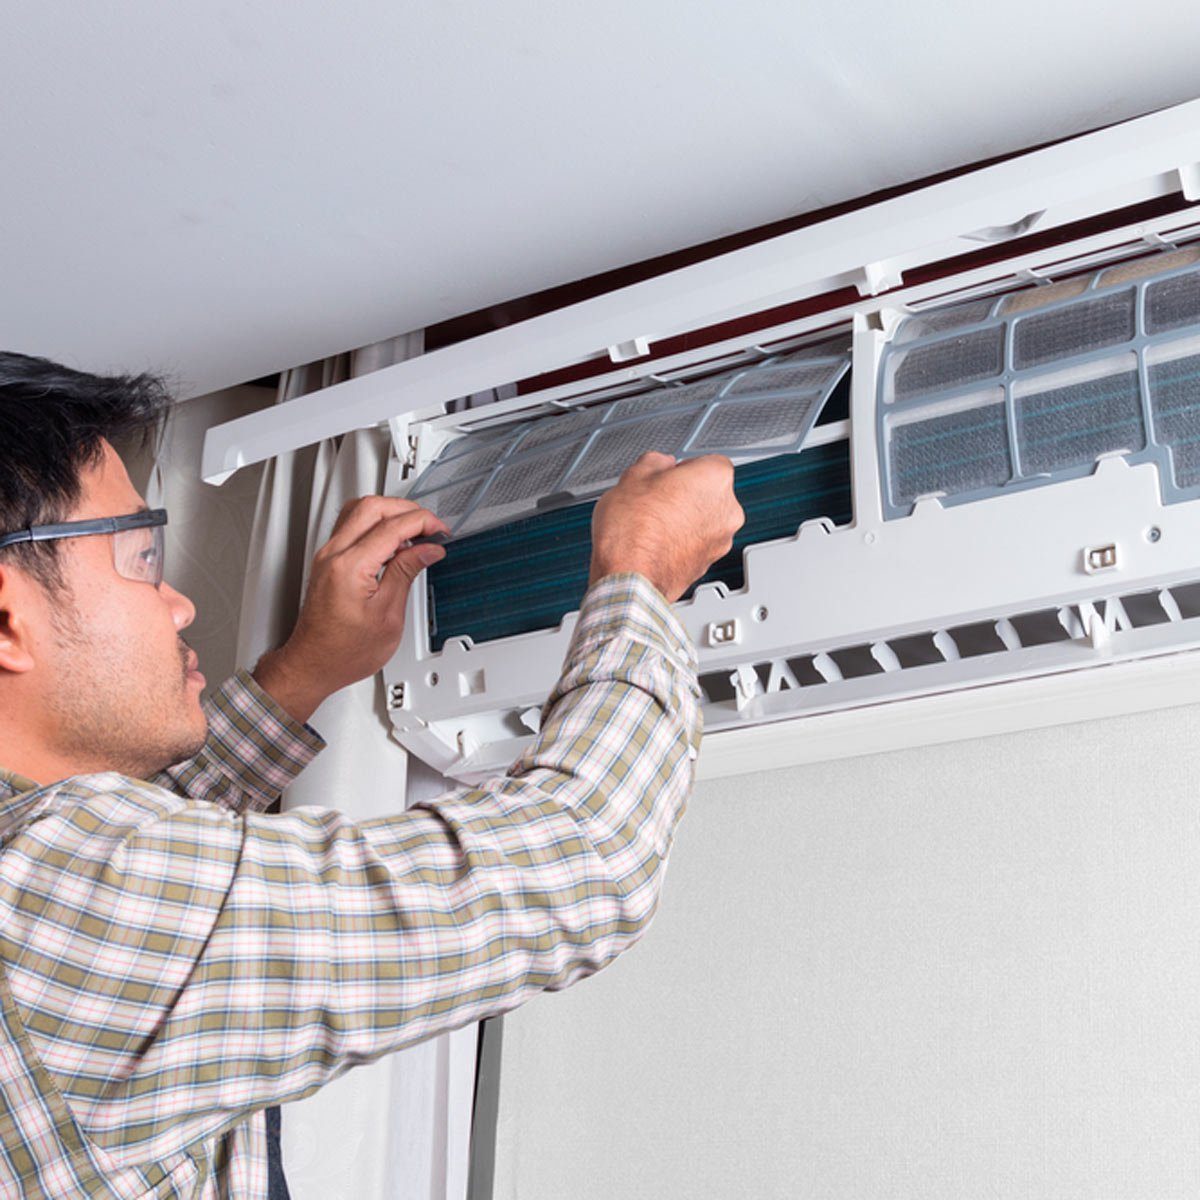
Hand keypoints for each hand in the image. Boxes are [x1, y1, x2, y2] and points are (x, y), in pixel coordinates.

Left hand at [253, 497, 447, 721]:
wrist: (313, 665)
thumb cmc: (343, 652)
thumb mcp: (388, 616)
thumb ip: (406, 573)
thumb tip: (427, 550)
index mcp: (350, 567)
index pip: (392, 526)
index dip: (422, 523)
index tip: (439, 530)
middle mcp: (333, 555)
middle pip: (372, 507)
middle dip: (407, 510)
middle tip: (430, 527)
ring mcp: (327, 555)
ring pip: (359, 510)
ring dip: (389, 512)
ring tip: (414, 531)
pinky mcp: (327, 561)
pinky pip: (351, 525)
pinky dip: (375, 524)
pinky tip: (393, 541)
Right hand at [589, 452, 743, 601]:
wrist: (629, 577)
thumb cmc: (633, 531)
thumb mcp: (632, 478)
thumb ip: (654, 462)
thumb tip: (659, 463)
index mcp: (715, 479)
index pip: (708, 461)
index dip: (682, 468)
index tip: (666, 474)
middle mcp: (727, 510)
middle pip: (709, 493)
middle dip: (685, 494)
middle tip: (656, 498)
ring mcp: (720, 541)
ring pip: (704, 521)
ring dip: (684, 519)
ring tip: (651, 523)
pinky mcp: (707, 565)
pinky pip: (697, 544)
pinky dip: (681, 542)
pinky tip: (655, 542)